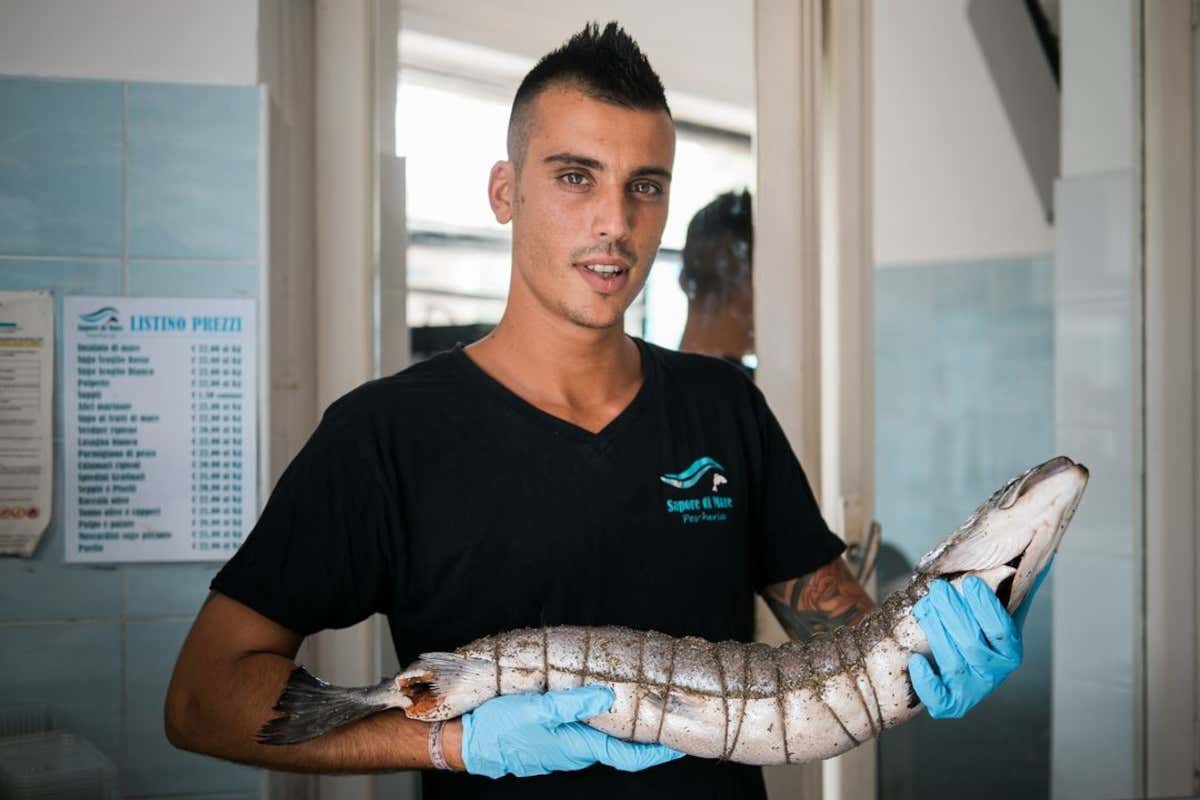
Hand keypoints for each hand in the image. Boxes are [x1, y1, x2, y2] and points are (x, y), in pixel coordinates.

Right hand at [459, 685, 684, 778]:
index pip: (628, 756)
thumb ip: (574, 702)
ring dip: (620, 728)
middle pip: (617, 747)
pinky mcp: (551, 743)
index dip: (655, 753)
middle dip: (642, 736)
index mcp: (578, 747)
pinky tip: (596, 705)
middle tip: (663, 717)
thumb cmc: (500, 726)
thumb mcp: (538, 708)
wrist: (469, 743)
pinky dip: (597, 723)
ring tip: (637, 705)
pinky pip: (582, 734)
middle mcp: (575, 753)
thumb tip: (608, 695)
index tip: (678, 746)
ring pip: (599, 739)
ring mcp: (563, 750)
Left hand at [908, 561, 1050, 718]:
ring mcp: (974, 687)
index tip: (969, 581)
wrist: (955, 654)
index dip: (985, 606)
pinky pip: (941, 701)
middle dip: (953, 613)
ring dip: (936, 632)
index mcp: (1010, 647)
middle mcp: (995, 670)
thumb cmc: (971, 618)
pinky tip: (915, 660)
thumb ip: (998, 582)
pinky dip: (927, 684)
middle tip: (938, 589)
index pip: (1000, 629)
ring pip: (954, 663)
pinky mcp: (951, 700)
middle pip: (972, 644)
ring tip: (925, 606)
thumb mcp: (987, 600)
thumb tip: (1013, 556)